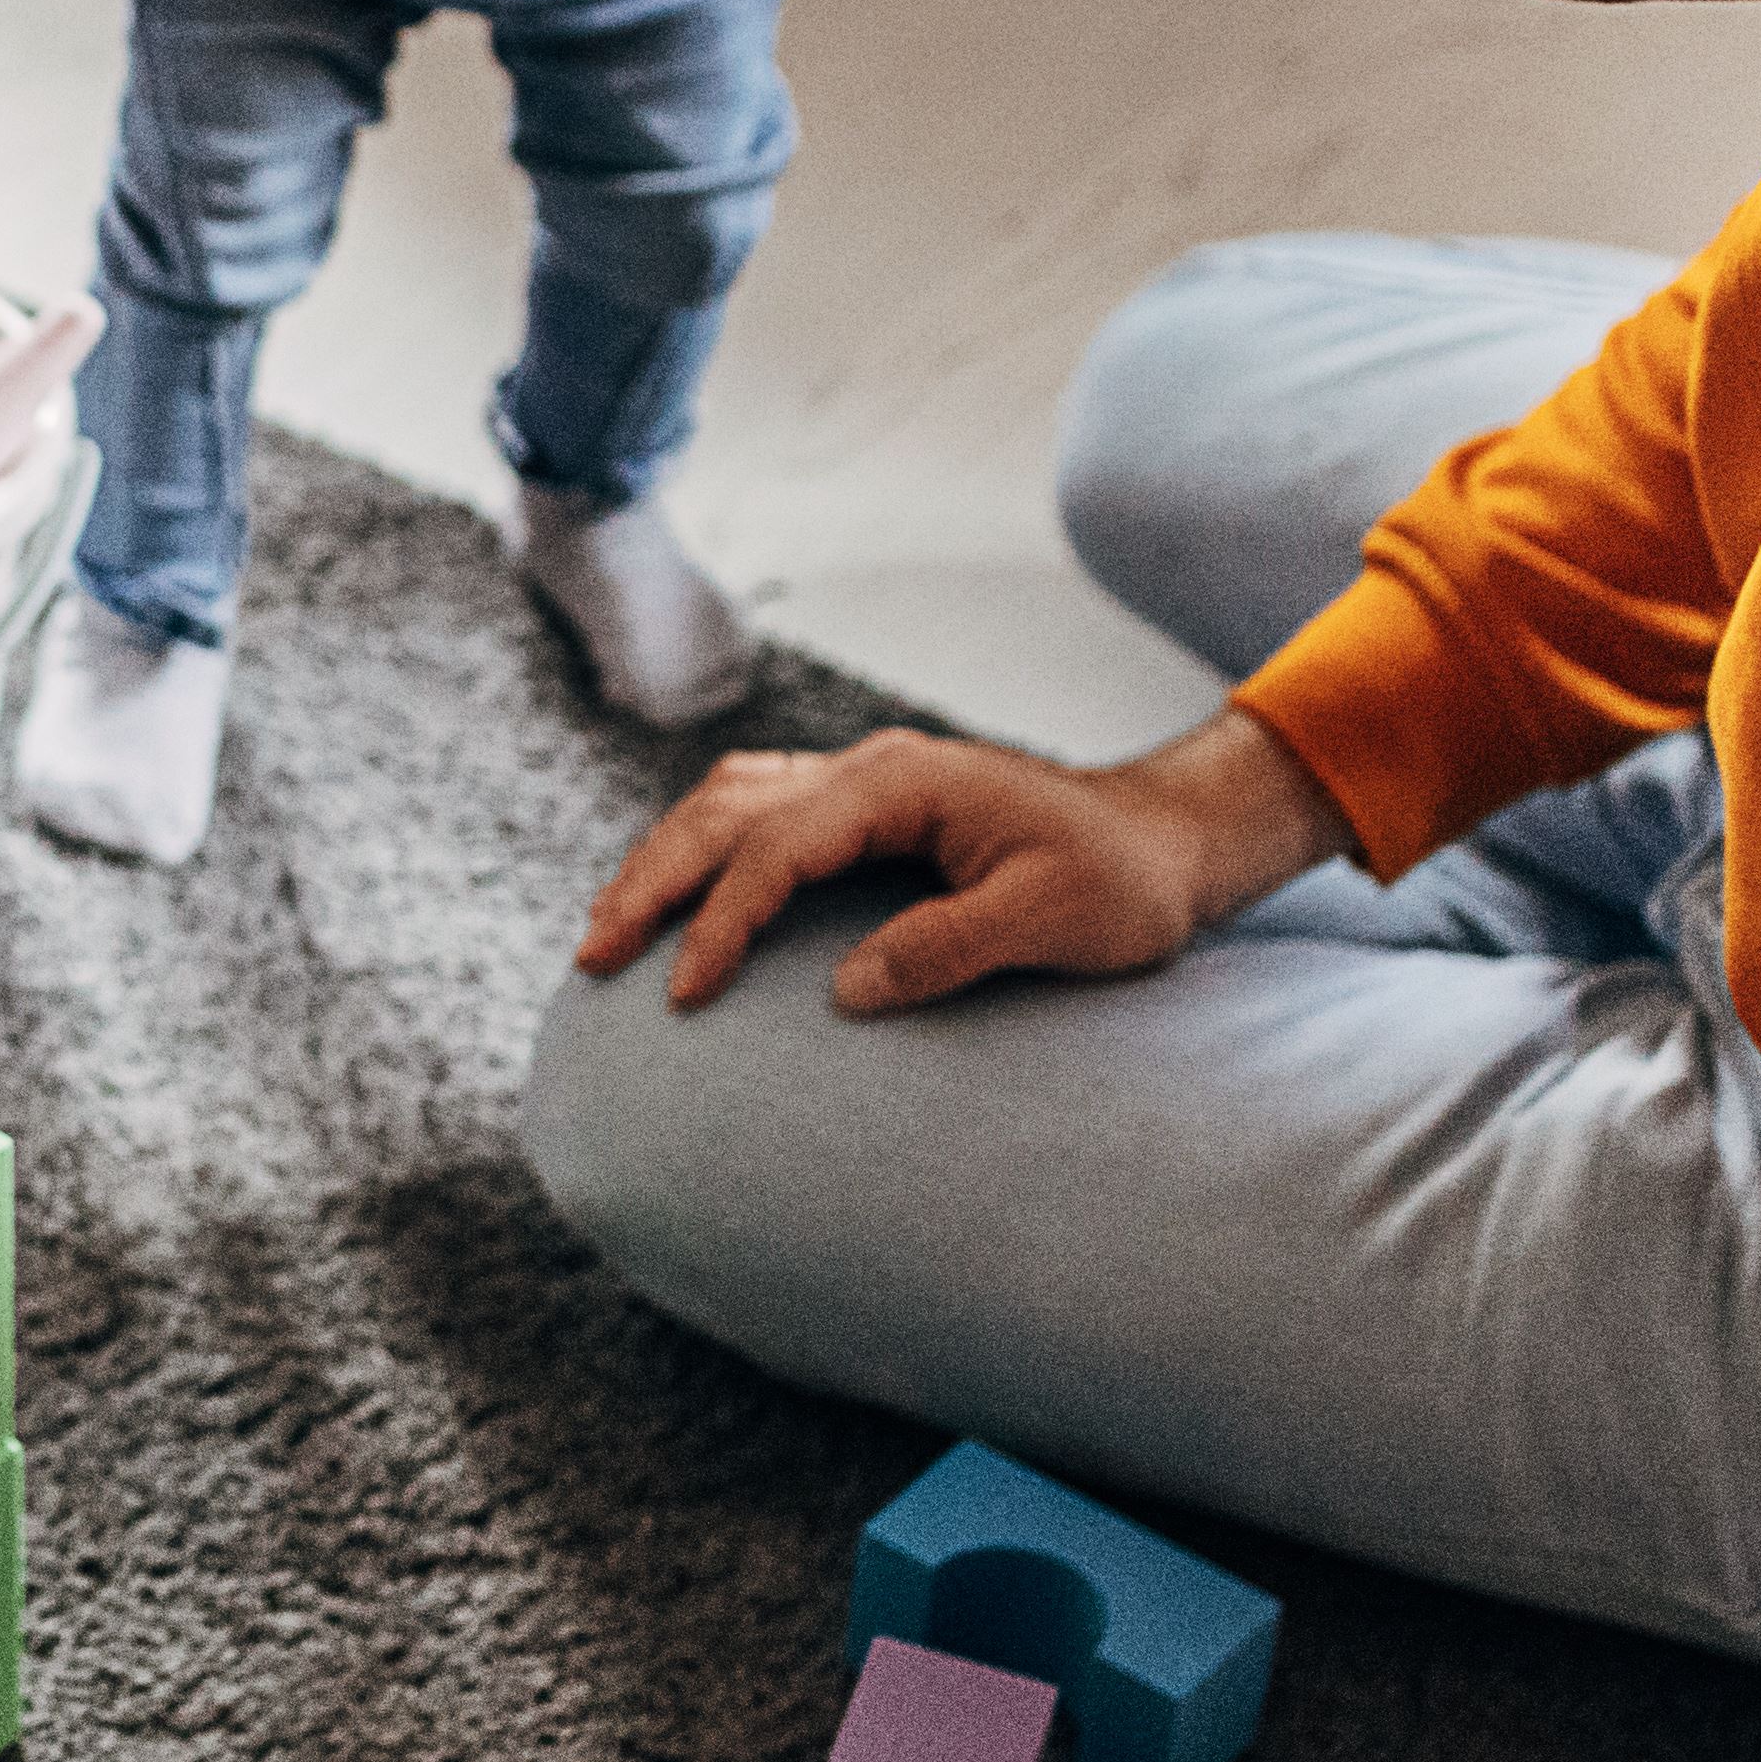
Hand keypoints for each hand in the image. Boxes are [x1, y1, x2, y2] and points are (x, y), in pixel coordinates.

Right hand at [566, 714, 1328, 1013]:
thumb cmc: (1120, 884)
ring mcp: (865, 780)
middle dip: (652, 880)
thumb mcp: (1051, 921)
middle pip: (725, 809)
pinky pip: (758, 810)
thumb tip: (846, 990)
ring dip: (663, 858)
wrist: (1165, 844)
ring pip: (728, 800)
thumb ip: (948, 948)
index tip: (684, 994)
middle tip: (595, 957)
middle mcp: (870, 768)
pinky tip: (678, 892)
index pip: (778, 847)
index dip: (723, 921)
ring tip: (610, 928)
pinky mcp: (867, 805)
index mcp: (903, 783)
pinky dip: (703, 848)